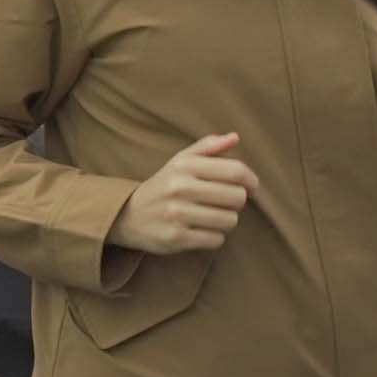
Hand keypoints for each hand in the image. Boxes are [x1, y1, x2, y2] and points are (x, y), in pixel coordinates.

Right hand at [113, 132, 255, 255]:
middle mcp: (180, 188)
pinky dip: (213, 237)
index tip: (250, 187)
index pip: (236, 171)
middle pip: (237, 198)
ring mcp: (177, 214)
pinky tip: (200, 230)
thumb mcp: (180, 162)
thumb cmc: (163, 186)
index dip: (251, 180)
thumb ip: (208, 147)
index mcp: (184, 166)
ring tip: (211, 217)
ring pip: (229, 220)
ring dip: (225, 221)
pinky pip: (216, 239)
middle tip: (224, 203)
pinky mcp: (176, 237)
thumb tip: (235, 137)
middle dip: (237, 202)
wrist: (125, 215)